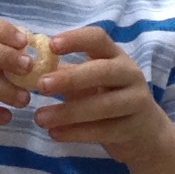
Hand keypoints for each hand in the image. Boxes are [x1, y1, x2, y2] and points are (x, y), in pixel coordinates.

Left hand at [30, 26, 174, 167]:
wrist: (145, 134)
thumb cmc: (109, 100)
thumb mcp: (90, 83)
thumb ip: (66, 74)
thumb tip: (29, 68)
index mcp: (115, 56)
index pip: (98, 38)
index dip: (76, 39)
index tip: (51, 45)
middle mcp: (129, 74)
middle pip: (102, 71)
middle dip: (71, 78)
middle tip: (41, 85)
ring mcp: (135, 101)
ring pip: (102, 105)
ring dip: (68, 112)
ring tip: (39, 118)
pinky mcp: (133, 129)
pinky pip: (103, 130)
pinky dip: (76, 133)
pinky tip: (54, 134)